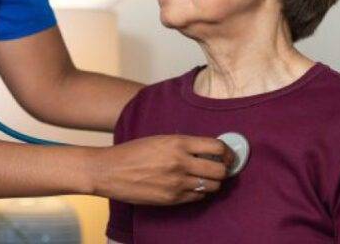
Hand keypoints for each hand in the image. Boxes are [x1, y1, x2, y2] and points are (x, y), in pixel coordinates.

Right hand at [86, 135, 233, 204]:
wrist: (109, 170)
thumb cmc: (133, 152)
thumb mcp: (161, 140)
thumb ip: (185, 144)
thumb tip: (210, 151)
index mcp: (178, 142)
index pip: (217, 147)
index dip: (228, 152)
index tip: (229, 155)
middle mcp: (180, 162)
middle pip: (220, 170)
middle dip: (224, 170)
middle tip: (222, 168)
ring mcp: (176, 183)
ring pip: (212, 186)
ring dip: (213, 183)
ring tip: (206, 178)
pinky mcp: (171, 199)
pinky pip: (198, 197)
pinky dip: (199, 192)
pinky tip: (192, 187)